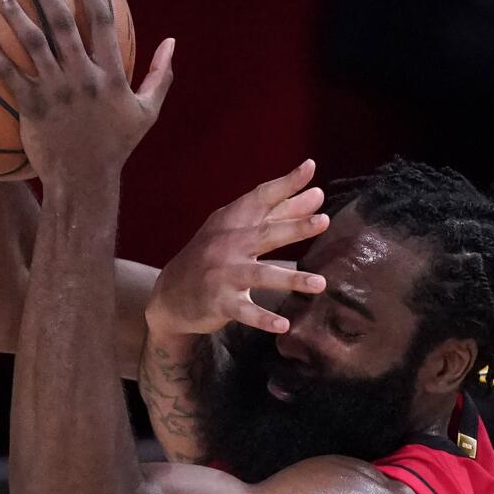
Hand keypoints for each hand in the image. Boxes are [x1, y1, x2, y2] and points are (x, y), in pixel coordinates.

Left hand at [0, 0, 173, 186]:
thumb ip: (159, 75)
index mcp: (111, 76)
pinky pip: (9, 73)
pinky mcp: (31, 106)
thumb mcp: (147, 112)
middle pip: (63, 24)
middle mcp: (82, 77)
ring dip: (15, 14)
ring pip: (32, 43)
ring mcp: (55, 91)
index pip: (103, 25)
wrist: (85, 180)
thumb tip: (172, 42)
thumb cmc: (116, 145)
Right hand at [147, 160, 329, 336]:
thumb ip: (279, 214)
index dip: (285, 183)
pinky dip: (263, 319)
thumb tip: (317, 195)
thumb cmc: (213, 257)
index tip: (310, 168)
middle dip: (294, 227)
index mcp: (233, 223)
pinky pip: (245, 312)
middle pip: (265, 234)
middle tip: (324, 220)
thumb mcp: (239, 231)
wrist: (170, 294)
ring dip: (290, 278)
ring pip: (260, 275)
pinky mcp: (219, 303)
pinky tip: (283, 325)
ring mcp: (223, 274)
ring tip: (320, 284)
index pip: (261, 198)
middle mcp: (228, 245)